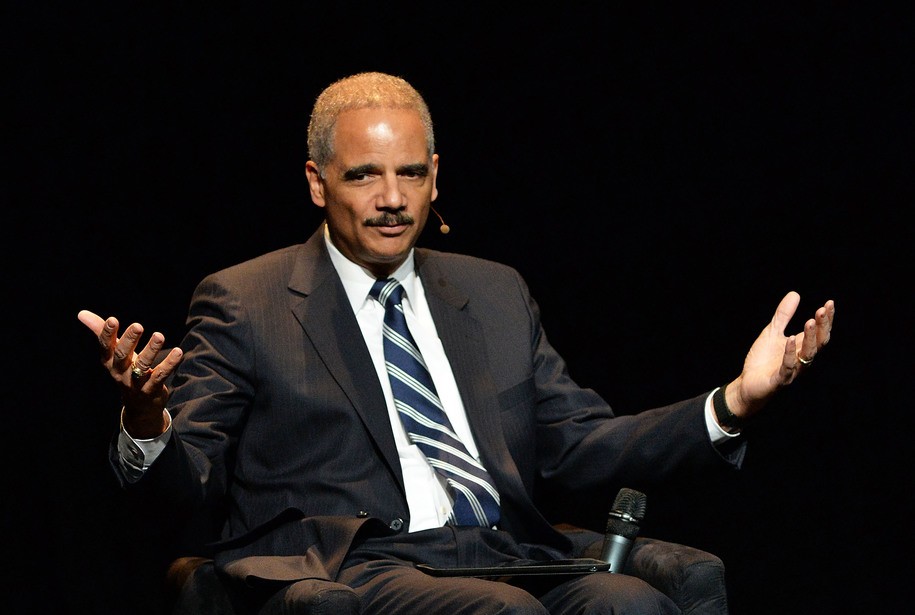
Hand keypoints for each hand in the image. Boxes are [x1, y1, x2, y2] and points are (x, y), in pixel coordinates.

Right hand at [78, 309, 182, 437]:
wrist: (138, 406)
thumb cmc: (125, 371)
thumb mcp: (113, 354)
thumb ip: (100, 332)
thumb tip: (81, 313)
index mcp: (109, 362)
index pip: (106, 347)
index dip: (107, 334)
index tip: (112, 319)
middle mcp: (120, 372)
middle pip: (122, 355)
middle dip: (128, 340)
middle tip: (137, 326)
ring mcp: (135, 382)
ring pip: (142, 365)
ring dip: (151, 350)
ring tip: (159, 335)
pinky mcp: (151, 389)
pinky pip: (160, 375)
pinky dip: (169, 363)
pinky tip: (178, 351)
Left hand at [723, 291, 834, 419]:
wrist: (748, 384)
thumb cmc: (762, 360)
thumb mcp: (772, 332)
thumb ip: (783, 315)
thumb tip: (795, 293)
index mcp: (801, 347)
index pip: (819, 332)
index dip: (826, 319)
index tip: (829, 303)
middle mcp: (801, 359)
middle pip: (818, 342)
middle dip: (822, 326)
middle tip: (823, 310)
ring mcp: (792, 370)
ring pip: (807, 354)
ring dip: (809, 338)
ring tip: (810, 321)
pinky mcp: (780, 379)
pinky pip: (788, 366)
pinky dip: (789, 353)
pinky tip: (790, 339)